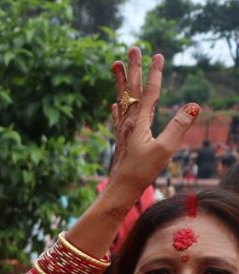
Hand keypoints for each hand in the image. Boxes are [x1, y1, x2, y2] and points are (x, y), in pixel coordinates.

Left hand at [106, 47, 197, 196]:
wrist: (119, 190)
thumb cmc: (141, 171)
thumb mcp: (164, 149)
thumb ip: (178, 126)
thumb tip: (193, 106)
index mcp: (139, 122)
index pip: (149, 92)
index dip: (154, 74)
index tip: (157, 55)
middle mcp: (128, 122)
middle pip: (131, 90)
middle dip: (133, 68)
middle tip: (132, 49)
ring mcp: (122, 130)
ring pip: (122, 99)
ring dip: (120, 81)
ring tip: (115, 64)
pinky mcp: (120, 140)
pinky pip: (118, 117)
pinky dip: (117, 107)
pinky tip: (113, 104)